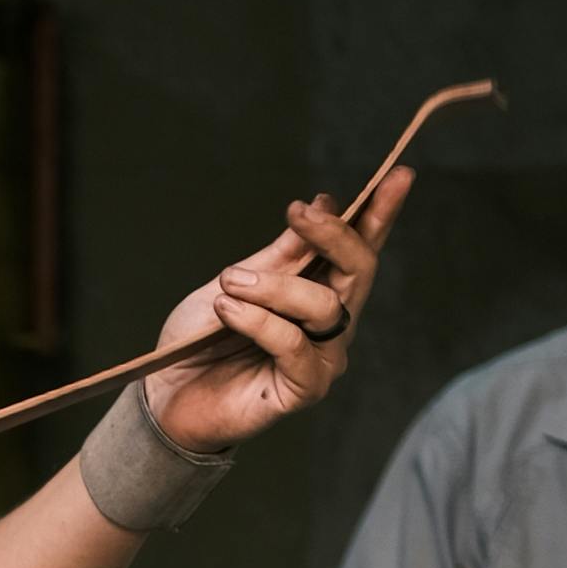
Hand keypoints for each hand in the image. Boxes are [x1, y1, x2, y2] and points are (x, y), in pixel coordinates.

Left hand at [139, 169, 410, 453]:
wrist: (167, 394)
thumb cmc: (201, 338)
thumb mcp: (236, 282)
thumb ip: (282, 253)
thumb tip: (324, 203)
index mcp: (320, 290)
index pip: (360, 248)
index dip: (381, 213)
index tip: (399, 174)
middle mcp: (332, 324)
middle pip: (359, 270)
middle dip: (333, 234)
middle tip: (297, 212)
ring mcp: (324, 358)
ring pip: (325, 306)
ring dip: (274, 286)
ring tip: (229, 283)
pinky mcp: (304, 389)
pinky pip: (294, 345)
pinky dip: (259, 321)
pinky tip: (227, 310)